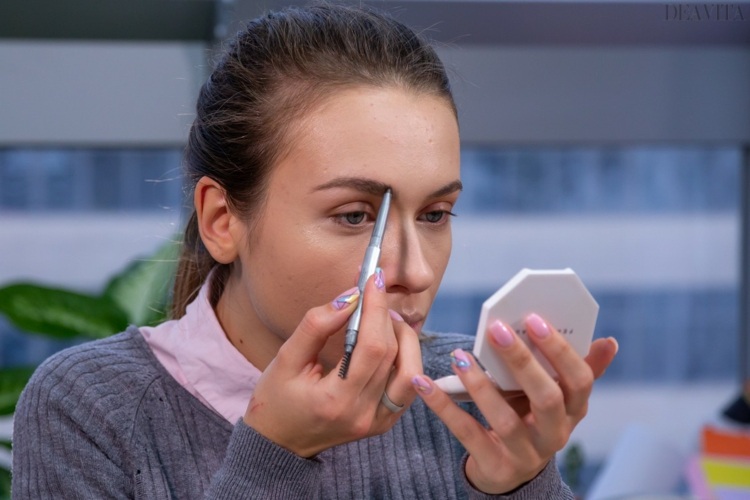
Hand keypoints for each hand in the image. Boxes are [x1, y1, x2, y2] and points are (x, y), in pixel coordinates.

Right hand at [244, 273, 422, 457]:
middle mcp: (363, 415)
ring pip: (410, 370)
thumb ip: (315, 326)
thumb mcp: (285, 359)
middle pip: (392, 355)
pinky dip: (405, 358)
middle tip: (373, 291)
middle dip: (385, 315)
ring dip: (404, 337)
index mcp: (335, 401)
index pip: (371, 347)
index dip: (375, 309)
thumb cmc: (275, 401)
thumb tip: (349, 297)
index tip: (372, 279)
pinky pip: (406, 386)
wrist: (279, 444)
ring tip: (384, 317)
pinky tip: (389, 341)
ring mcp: (377, 422)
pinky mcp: (384, 423)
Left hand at [411, 314, 617, 493]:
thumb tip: (609, 341)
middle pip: (547, 399)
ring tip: (460, 356)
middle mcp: (555, 435)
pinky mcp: (494, 466)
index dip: (560, 351)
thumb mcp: (556, 399)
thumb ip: (576, 369)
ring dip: (480, 385)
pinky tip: (424, 383)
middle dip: (523, 362)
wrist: (510, 472)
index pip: (580, 382)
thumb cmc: (532, 419)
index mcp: (574, 411)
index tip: (535, 318)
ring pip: (505, 420)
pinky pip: (467, 433)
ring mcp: (525, 454)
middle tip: (497, 328)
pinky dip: (444, 407)